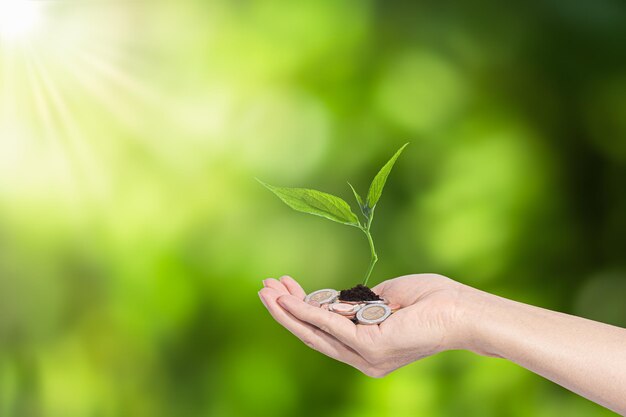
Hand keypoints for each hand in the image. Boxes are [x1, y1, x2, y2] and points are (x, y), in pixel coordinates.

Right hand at [258, 274, 475, 376]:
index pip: (326, 330)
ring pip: (315, 333)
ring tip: (265, 290)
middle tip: (263, 288)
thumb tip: (334, 301)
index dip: (302, 309)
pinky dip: (306, 311)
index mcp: (369, 348)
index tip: (284, 287)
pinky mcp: (369, 348)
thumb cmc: (432, 299)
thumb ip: (357, 303)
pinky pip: (329, 326)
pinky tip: (287, 298)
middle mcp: (364, 359)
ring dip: (287, 311)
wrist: (462, 309)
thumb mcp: (385, 297)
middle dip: (285, 312)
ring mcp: (366, 357)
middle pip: (313, 335)